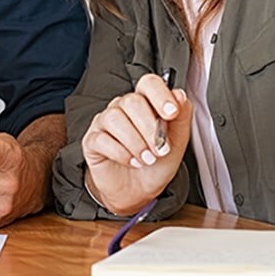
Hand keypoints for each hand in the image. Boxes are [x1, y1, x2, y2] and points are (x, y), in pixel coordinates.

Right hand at [81, 72, 191, 214]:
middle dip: (150, 128)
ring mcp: (105, 122)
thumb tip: (179, 95)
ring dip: (135, 142)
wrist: (138, 192)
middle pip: (132, 101)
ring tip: (147, 159)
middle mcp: (123, 108)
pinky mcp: (92, 140)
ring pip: (115, 118)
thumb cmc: (156, 164)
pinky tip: (132, 161)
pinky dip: (121, 153)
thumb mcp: (177, 143)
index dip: (160, 95)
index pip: (148, 84)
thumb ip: (182, 117)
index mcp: (145, 103)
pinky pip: (102, 139)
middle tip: (161, 149)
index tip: (172, 113)